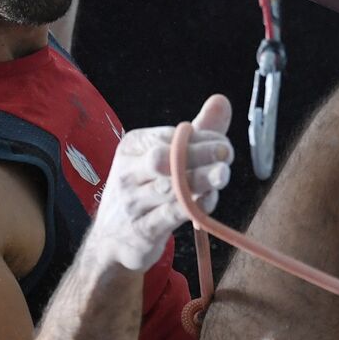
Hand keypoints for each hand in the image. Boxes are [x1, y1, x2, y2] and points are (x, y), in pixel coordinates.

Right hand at [88, 96, 233, 271]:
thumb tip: (222, 100)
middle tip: (226, 153)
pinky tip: (210, 200)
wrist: (111, 239)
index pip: (169, 136)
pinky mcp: (142, 230)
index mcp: (133, 147)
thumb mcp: (165, 158)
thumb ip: (197, 132)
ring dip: (200, 180)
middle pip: (165, 158)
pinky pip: (170, 215)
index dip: (201, 138)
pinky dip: (193, 207)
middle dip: (198, 154)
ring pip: (170, 188)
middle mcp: (128, 172)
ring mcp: (133, 202)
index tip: (223, 145)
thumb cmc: (145, 191)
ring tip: (223, 175)